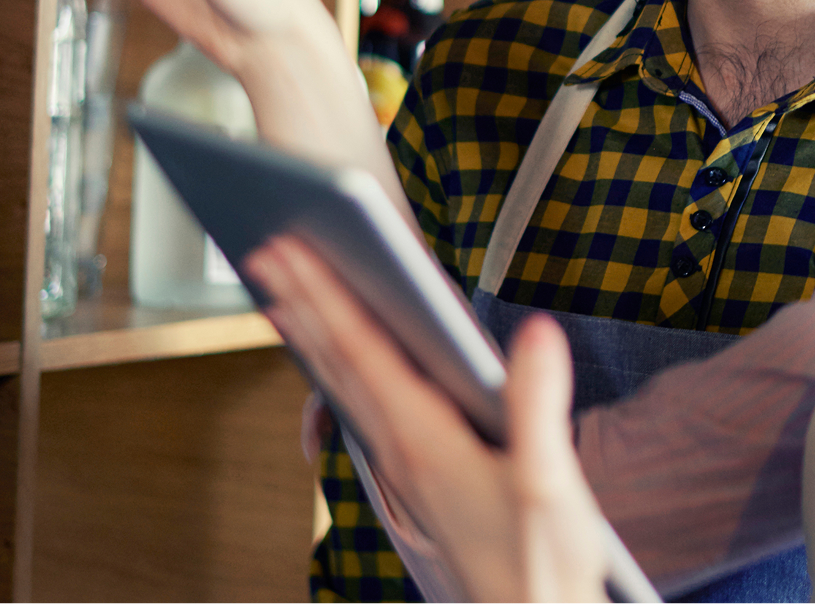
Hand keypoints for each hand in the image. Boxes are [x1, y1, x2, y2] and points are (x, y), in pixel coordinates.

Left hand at [245, 238, 614, 603]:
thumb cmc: (541, 566)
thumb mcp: (549, 486)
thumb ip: (537, 407)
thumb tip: (535, 330)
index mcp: (425, 443)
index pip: (363, 353)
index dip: (327, 295)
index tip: (292, 250)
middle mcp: (401, 455)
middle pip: (337, 365)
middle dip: (303, 303)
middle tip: (265, 250)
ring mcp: (402, 473)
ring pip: (343, 391)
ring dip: (311, 338)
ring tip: (283, 298)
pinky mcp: (415, 486)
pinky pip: (360, 416)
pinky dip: (338, 379)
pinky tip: (337, 370)